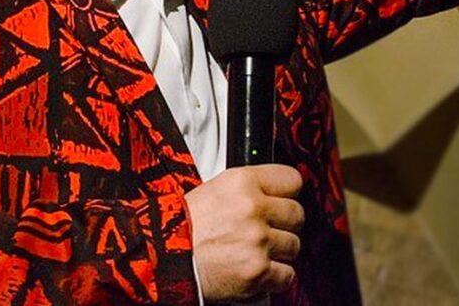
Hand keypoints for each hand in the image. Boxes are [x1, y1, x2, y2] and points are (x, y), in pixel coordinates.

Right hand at [184, 164, 303, 301]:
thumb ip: (249, 190)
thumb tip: (278, 195)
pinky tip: (253, 270)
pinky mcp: (258, 271)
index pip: (292, 180)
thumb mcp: (215, 190)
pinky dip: (273, 278)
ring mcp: (257, 240)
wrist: (162, 256)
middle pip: (297, 215)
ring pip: (294, 246)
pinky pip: (287, 275)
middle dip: (284, 225)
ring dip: (278, 252)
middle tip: (265, 231)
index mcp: (241, 181)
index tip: (282, 201)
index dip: (287, 193)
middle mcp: (252, 208)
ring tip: (252, 252)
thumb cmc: (184, 225)